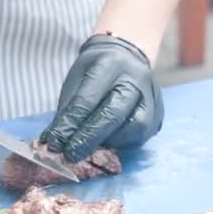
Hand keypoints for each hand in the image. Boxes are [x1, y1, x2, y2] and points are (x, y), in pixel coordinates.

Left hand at [40, 33, 163, 161]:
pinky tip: (109, 142)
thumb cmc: (96, 71)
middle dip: (89, 138)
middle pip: (113, 114)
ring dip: (110, 142)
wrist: (126, 58)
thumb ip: (68, 111)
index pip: (87, 100)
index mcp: (110, 64)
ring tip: (93, 145)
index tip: (53, 144)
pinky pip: (143, 135)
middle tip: (70, 155)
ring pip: (135, 127)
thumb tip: (55, 143)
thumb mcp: (77, 80)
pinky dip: (123, 142)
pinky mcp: (159, 112)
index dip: (69, 125)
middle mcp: (136, 78)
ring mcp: (152, 95)